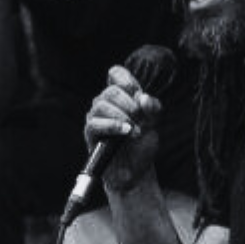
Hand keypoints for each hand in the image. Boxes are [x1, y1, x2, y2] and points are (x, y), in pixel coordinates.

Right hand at [84, 59, 161, 194]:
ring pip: (101, 104)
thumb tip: (142, 97)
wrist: (136, 170)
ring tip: (134, 131)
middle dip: (129, 104)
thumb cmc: (142, 144)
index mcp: (121, 96)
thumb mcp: (154, 123)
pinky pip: (94, 123)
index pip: (116, 73)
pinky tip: (125, 131)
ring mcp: (95, 117)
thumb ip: (152, 107)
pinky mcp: (90, 133)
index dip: (126, 79)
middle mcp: (105, 103)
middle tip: (141, 120)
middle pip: (111, 90)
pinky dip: (112, 125)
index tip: (137, 93)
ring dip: (122, 116)